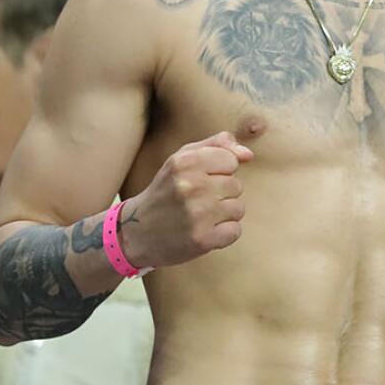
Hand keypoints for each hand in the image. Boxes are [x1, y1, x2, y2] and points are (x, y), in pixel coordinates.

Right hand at [117, 132, 251, 270]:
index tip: (202, 180)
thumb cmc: (165, 191)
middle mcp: (192, 186)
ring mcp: (198, 214)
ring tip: (201, 216)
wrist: (136, 231)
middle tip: (198, 201)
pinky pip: (235, 231)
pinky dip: (224, 234)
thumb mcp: (182, 159)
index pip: (232, 161)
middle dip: (222, 194)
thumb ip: (216, 145)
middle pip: (237, 185)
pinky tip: (205, 230)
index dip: (220, 172)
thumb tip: (248, 154)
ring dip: (224, 214)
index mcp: (186, 162)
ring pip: (238, 208)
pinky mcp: (202, 239)